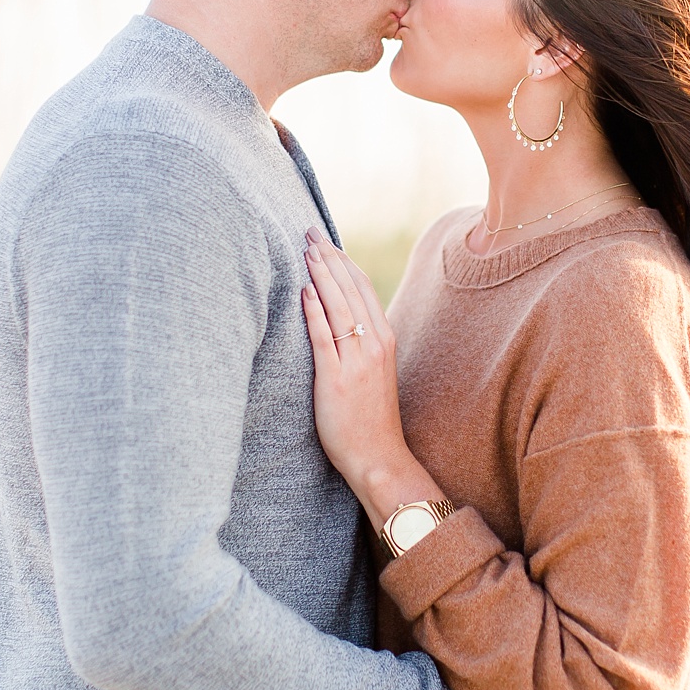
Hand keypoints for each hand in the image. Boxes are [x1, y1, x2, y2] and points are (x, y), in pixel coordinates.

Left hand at [299, 230, 437, 520]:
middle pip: (351, 289)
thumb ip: (361, 342)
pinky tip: (305, 291)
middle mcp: (374, 344)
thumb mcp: (373, 371)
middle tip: (308, 232)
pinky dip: (315, 312)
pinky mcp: (336, 379)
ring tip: (305, 250)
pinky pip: (325, 338)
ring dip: (322, 275)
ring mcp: (357, 361)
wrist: (379, 456)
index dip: (343, 261)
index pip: (363, 288)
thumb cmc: (371, 417)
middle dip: (329, 258)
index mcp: (384, 338)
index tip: (325, 241)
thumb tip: (340, 318)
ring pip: (339, 306)